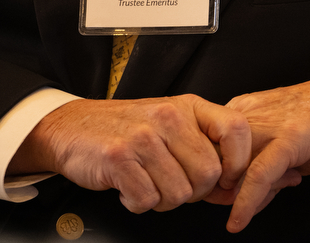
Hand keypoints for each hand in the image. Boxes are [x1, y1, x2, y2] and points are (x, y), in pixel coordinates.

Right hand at [9, 95, 249, 212]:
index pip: (236, 130)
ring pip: (179, 193)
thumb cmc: (126, 128)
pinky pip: (147, 200)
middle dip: (194, 192)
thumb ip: (202, 145)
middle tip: (173, 185)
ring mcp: (143, 137)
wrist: (71, 127)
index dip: (238, 162)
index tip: (225, 179)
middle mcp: (169, 118)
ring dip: (164, 200)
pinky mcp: (119, 158)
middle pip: (209, 173)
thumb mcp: (171, 123)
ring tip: (148, 183)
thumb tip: (232, 183)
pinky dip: (138, 203)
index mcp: (188, 107)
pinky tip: (130, 187)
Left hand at [221, 61, 309, 231]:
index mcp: (249, 108)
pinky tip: (240, 220)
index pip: (210, 145)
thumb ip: (267, 165)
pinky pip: (259, 175)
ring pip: (232, 168)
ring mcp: (271, 124)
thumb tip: (251, 197)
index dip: (211, 176)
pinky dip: (246, 202)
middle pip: (215, 157)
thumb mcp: (290, 141)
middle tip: (228, 206)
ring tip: (240, 214)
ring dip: (231, 198)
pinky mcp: (290, 138)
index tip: (216, 197)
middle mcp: (254, 112)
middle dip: (217, 190)